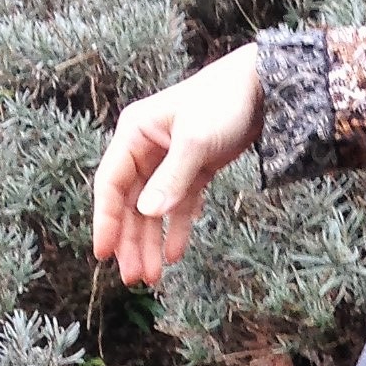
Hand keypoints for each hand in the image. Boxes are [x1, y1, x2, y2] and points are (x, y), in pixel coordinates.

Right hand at [92, 47, 265, 286]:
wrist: (262, 87)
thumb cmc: (224, 103)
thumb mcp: (196, 141)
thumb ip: (172, 178)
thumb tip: (148, 213)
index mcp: (134, 133)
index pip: (111, 183)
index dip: (105, 220)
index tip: (102, 254)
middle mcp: (146, 148)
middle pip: (130, 203)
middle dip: (131, 241)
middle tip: (133, 279)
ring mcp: (169, 160)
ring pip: (154, 209)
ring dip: (151, 242)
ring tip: (152, 277)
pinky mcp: (194, 169)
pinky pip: (180, 205)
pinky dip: (177, 229)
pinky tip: (174, 255)